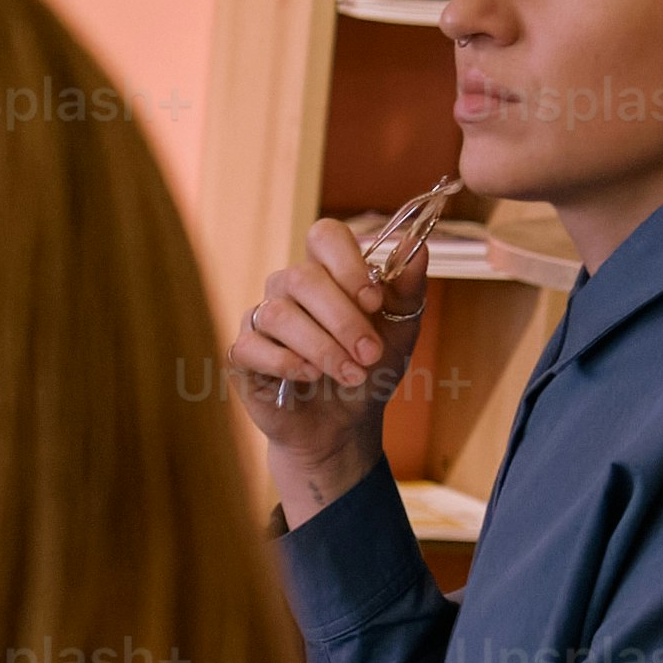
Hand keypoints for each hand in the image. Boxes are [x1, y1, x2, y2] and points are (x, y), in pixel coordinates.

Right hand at [231, 212, 433, 523]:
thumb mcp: (400, 331)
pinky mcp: (244, 353)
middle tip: (370, 354)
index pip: (324, 236)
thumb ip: (408, 289)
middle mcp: (289, 288)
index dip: (347, 263)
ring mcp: (262, 318)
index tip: (374, 301)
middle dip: (343, 319)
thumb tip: (419, 247)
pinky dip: (287, 363)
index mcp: (328, 272)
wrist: (345, 426)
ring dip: (322, 348)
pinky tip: (310, 377)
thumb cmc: (370, 371)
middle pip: (302, 277)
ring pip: (278, 314)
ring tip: (350, 374)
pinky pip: (252, 346)